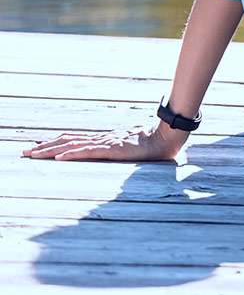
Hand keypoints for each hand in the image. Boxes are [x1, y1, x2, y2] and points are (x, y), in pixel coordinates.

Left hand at [22, 123, 187, 161]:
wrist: (167, 137)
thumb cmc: (153, 143)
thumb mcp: (131, 146)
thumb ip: (121, 147)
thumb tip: (119, 150)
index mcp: (104, 139)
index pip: (73, 139)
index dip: (54, 143)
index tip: (37, 148)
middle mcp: (101, 139)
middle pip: (67, 141)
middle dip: (44, 147)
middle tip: (25, 153)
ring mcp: (106, 143)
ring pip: (72, 146)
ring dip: (51, 150)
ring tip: (33, 155)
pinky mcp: (112, 149)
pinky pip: (88, 152)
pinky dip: (72, 154)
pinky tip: (59, 158)